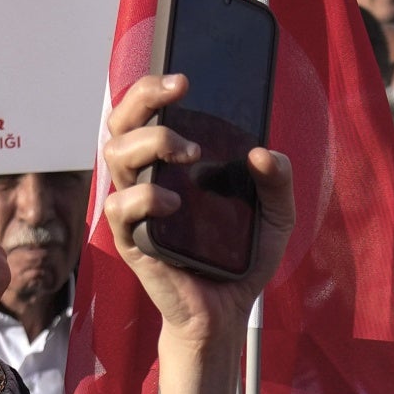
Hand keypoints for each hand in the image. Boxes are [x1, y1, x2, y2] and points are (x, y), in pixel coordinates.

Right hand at [99, 72, 290, 341]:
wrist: (228, 312)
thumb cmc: (240, 258)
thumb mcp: (276, 216)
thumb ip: (278, 182)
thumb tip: (262, 154)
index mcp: (170, 166)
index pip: (145, 115)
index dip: (152, 89)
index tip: (184, 80)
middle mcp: (146, 180)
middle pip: (119, 123)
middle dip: (143, 98)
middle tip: (179, 93)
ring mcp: (136, 210)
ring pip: (115, 155)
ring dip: (152, 142)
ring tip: (191, 154)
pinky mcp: (133, 241)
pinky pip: (120, 207)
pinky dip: (145, 197)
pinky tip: (174, 204)